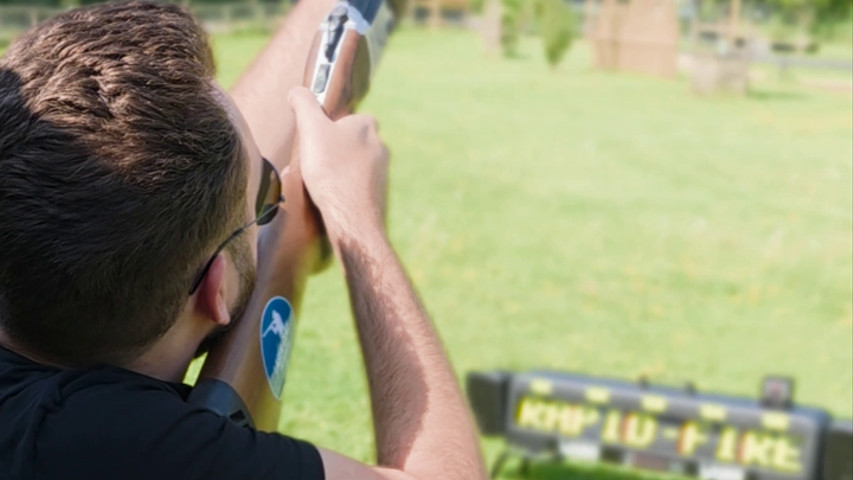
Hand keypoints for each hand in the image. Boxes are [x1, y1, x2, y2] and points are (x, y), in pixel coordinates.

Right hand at [288, 87, 388, 243]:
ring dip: (339, 171)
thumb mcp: (312, 129)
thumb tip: (297, 91)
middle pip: (352, 142)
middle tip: (315, 161)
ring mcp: (381, 173)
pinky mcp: (378, 195)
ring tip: (320, 182)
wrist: (351, 217)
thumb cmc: (332, 172)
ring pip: (355, 165)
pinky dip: (345, 190)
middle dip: (334, 150)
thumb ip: (304, 104)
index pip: (351, 117)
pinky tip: (331, 198)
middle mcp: (379, 147)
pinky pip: (358, 186)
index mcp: (366, 128)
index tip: (317, 135)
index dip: (332, 125)